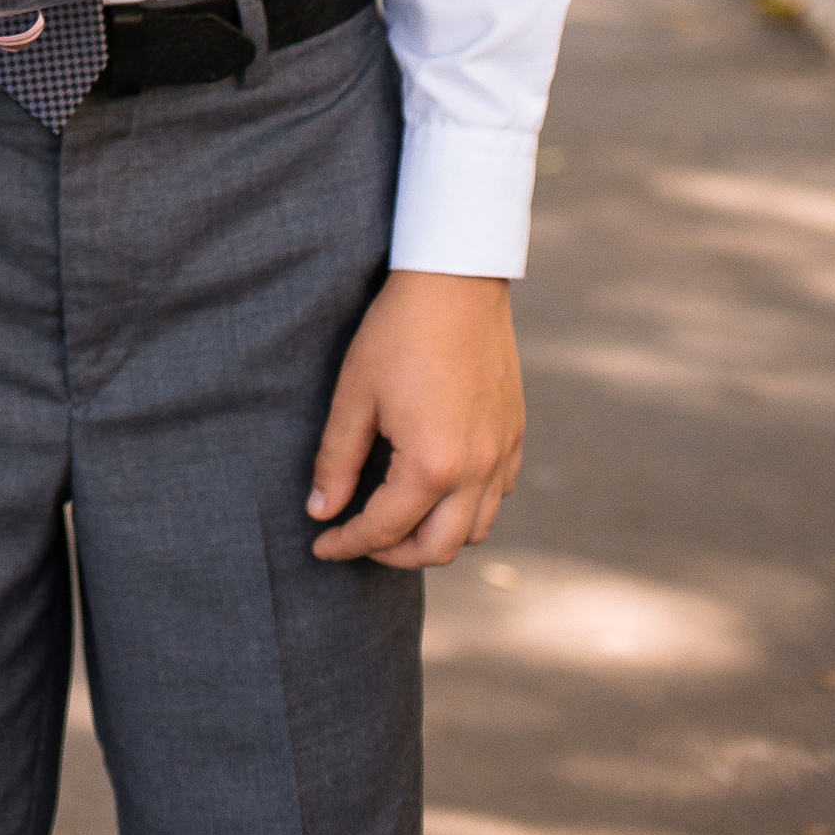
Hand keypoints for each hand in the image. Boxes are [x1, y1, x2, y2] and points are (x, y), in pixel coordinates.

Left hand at [307, 269, 524, 568]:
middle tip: (358, 537)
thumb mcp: (355, 394)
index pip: (385, 529)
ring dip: (435, 537)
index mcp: (432, 466)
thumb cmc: (398, 331)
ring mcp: (502, 455)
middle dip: (392, 554)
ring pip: (475, 530)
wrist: (457, 280)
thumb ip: (336, 460)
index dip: (347, 543)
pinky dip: (467, 508)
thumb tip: (320, 511)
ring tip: (397, 517)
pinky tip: (438, 486)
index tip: (320, 545)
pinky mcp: (515, 435)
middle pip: (437, 549)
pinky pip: (496, 496)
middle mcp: (476, 471)